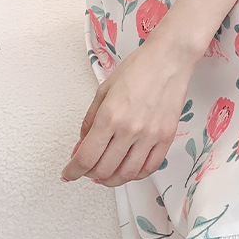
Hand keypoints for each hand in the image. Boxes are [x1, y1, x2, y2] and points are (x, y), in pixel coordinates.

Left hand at [61, 40, 194, 185]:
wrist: (169, 59)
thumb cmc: (138, 68)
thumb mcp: (104, 90)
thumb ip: (90, 121)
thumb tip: (81, 146)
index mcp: (110, 116)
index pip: (86, 157)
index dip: (73, 171)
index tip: (68, 173)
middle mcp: (130, 129)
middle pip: (104, 170)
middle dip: (89, 174)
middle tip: (85, 170)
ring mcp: (150, 135)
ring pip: (126, 174)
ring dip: (111, 180)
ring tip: (104, 174)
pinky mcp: (167, 137)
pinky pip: (150, 168)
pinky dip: (135, 175)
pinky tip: (127, 170)